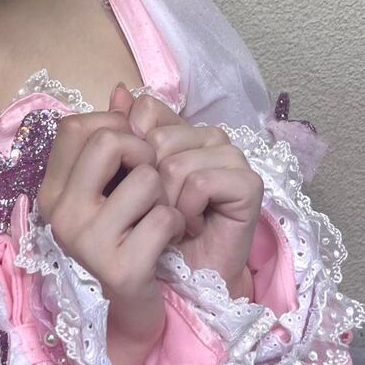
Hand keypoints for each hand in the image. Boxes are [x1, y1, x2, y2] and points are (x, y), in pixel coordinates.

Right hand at [35, 108, 187, 364]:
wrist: (136, 309)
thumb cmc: (128, 237)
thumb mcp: (117, 184)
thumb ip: (119, 136)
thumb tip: (124, 91)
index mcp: (51, 190)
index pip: (77, 126)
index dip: (116, 129)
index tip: (131, 154)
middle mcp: (59, 214)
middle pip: (110, 141)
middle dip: (144, 155)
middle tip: (149, 184)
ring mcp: (86, 243)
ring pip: (148, 180)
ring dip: (165, 198)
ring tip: (157, 219)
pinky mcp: (120, 268)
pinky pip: (165, 218)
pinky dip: (177, 226)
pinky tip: (166, 243)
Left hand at [111, 85, 264, 299]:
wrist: (185, 274)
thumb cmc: (153, 228)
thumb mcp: (125, 181)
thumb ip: (121, 137)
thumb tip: (117, 89)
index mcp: (179, 129)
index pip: (146, 109)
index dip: (130, 148)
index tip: (131, 183)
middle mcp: (207, 136)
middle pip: (157, 139)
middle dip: (146, 184)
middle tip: (156, 211)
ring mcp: (231, 156)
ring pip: (176, 163)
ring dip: (166, 203)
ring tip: (174, 220)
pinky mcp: (248, 183)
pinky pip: (200, 183)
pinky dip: (187, 211)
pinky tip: (192, 225)